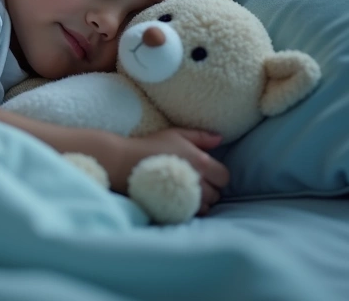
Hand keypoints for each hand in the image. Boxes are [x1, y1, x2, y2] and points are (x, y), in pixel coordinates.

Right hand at [99, 128, 229, 214]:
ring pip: (206, 207)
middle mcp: (198, 182)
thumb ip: (200, 136)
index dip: (217, 175)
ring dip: (200, 202)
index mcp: (202, 163)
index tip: (206, 173)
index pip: (224, 177)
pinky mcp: (174, 209)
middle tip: (195, 183)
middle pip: (217, 194)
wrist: (124, 163)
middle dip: (210, 189)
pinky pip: (191, 215)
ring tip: (187, 194)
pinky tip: (178, 201)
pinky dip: (188, 210)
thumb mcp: (175, 133)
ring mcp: (186, 198)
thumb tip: (220, 138)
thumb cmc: (149, 146)